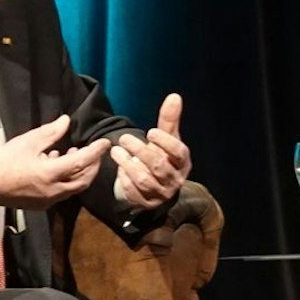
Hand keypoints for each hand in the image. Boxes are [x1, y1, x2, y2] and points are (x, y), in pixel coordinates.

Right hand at [0, 114, 110, 208]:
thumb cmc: (3, 161)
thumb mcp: (28, 142)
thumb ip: (50, 132)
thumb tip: (67, 121)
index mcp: (50, 174)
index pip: (81, 162)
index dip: (95, 152)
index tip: (105, 142)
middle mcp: (53, 191)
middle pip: (84, 181)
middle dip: (93, 166)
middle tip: (94, 151)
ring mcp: (48, 200)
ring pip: (74, 188)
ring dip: (79, 172)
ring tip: (73, 153)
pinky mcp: (41, 204)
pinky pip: (62, 192)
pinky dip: (66, 179)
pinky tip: (56, 164)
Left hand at [111, 93, 192, 209]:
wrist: (155, 183)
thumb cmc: (163, 155)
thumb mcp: (167, 138)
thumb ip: (169, 119)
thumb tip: (175, 96)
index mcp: (183, 163)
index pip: (179, 153)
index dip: (165, 143)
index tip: (150, 132)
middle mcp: (175, 180)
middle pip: (158, 166)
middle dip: (140, 151)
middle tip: (123, 139)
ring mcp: (161, 193)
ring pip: (144, 180)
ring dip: (128, 164)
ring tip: (116, 151)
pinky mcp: (146, 203)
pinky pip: (134, 193)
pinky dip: (125, 180)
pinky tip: (119, 169)